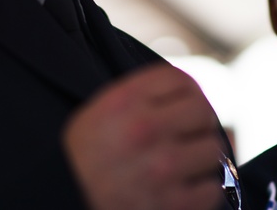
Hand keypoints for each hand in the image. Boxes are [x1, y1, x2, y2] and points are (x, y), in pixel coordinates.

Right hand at [63, 63, 223, 209]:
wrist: (63, 198)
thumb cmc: (81, 160)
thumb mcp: (99, 112)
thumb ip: (140, 96)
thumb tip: (192, 95)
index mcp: (125, 101)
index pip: (181, 79)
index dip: (187, 91)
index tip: (183, 105)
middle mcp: (145, 130)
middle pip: (203, 110)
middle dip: (197, 123)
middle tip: (186, 136)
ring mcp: (162, 168)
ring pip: (212, 148)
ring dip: (201, 157)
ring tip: (183, 165)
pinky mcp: (173, 204)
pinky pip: (211, 188)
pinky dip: (201, 190)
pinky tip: (183, 188)